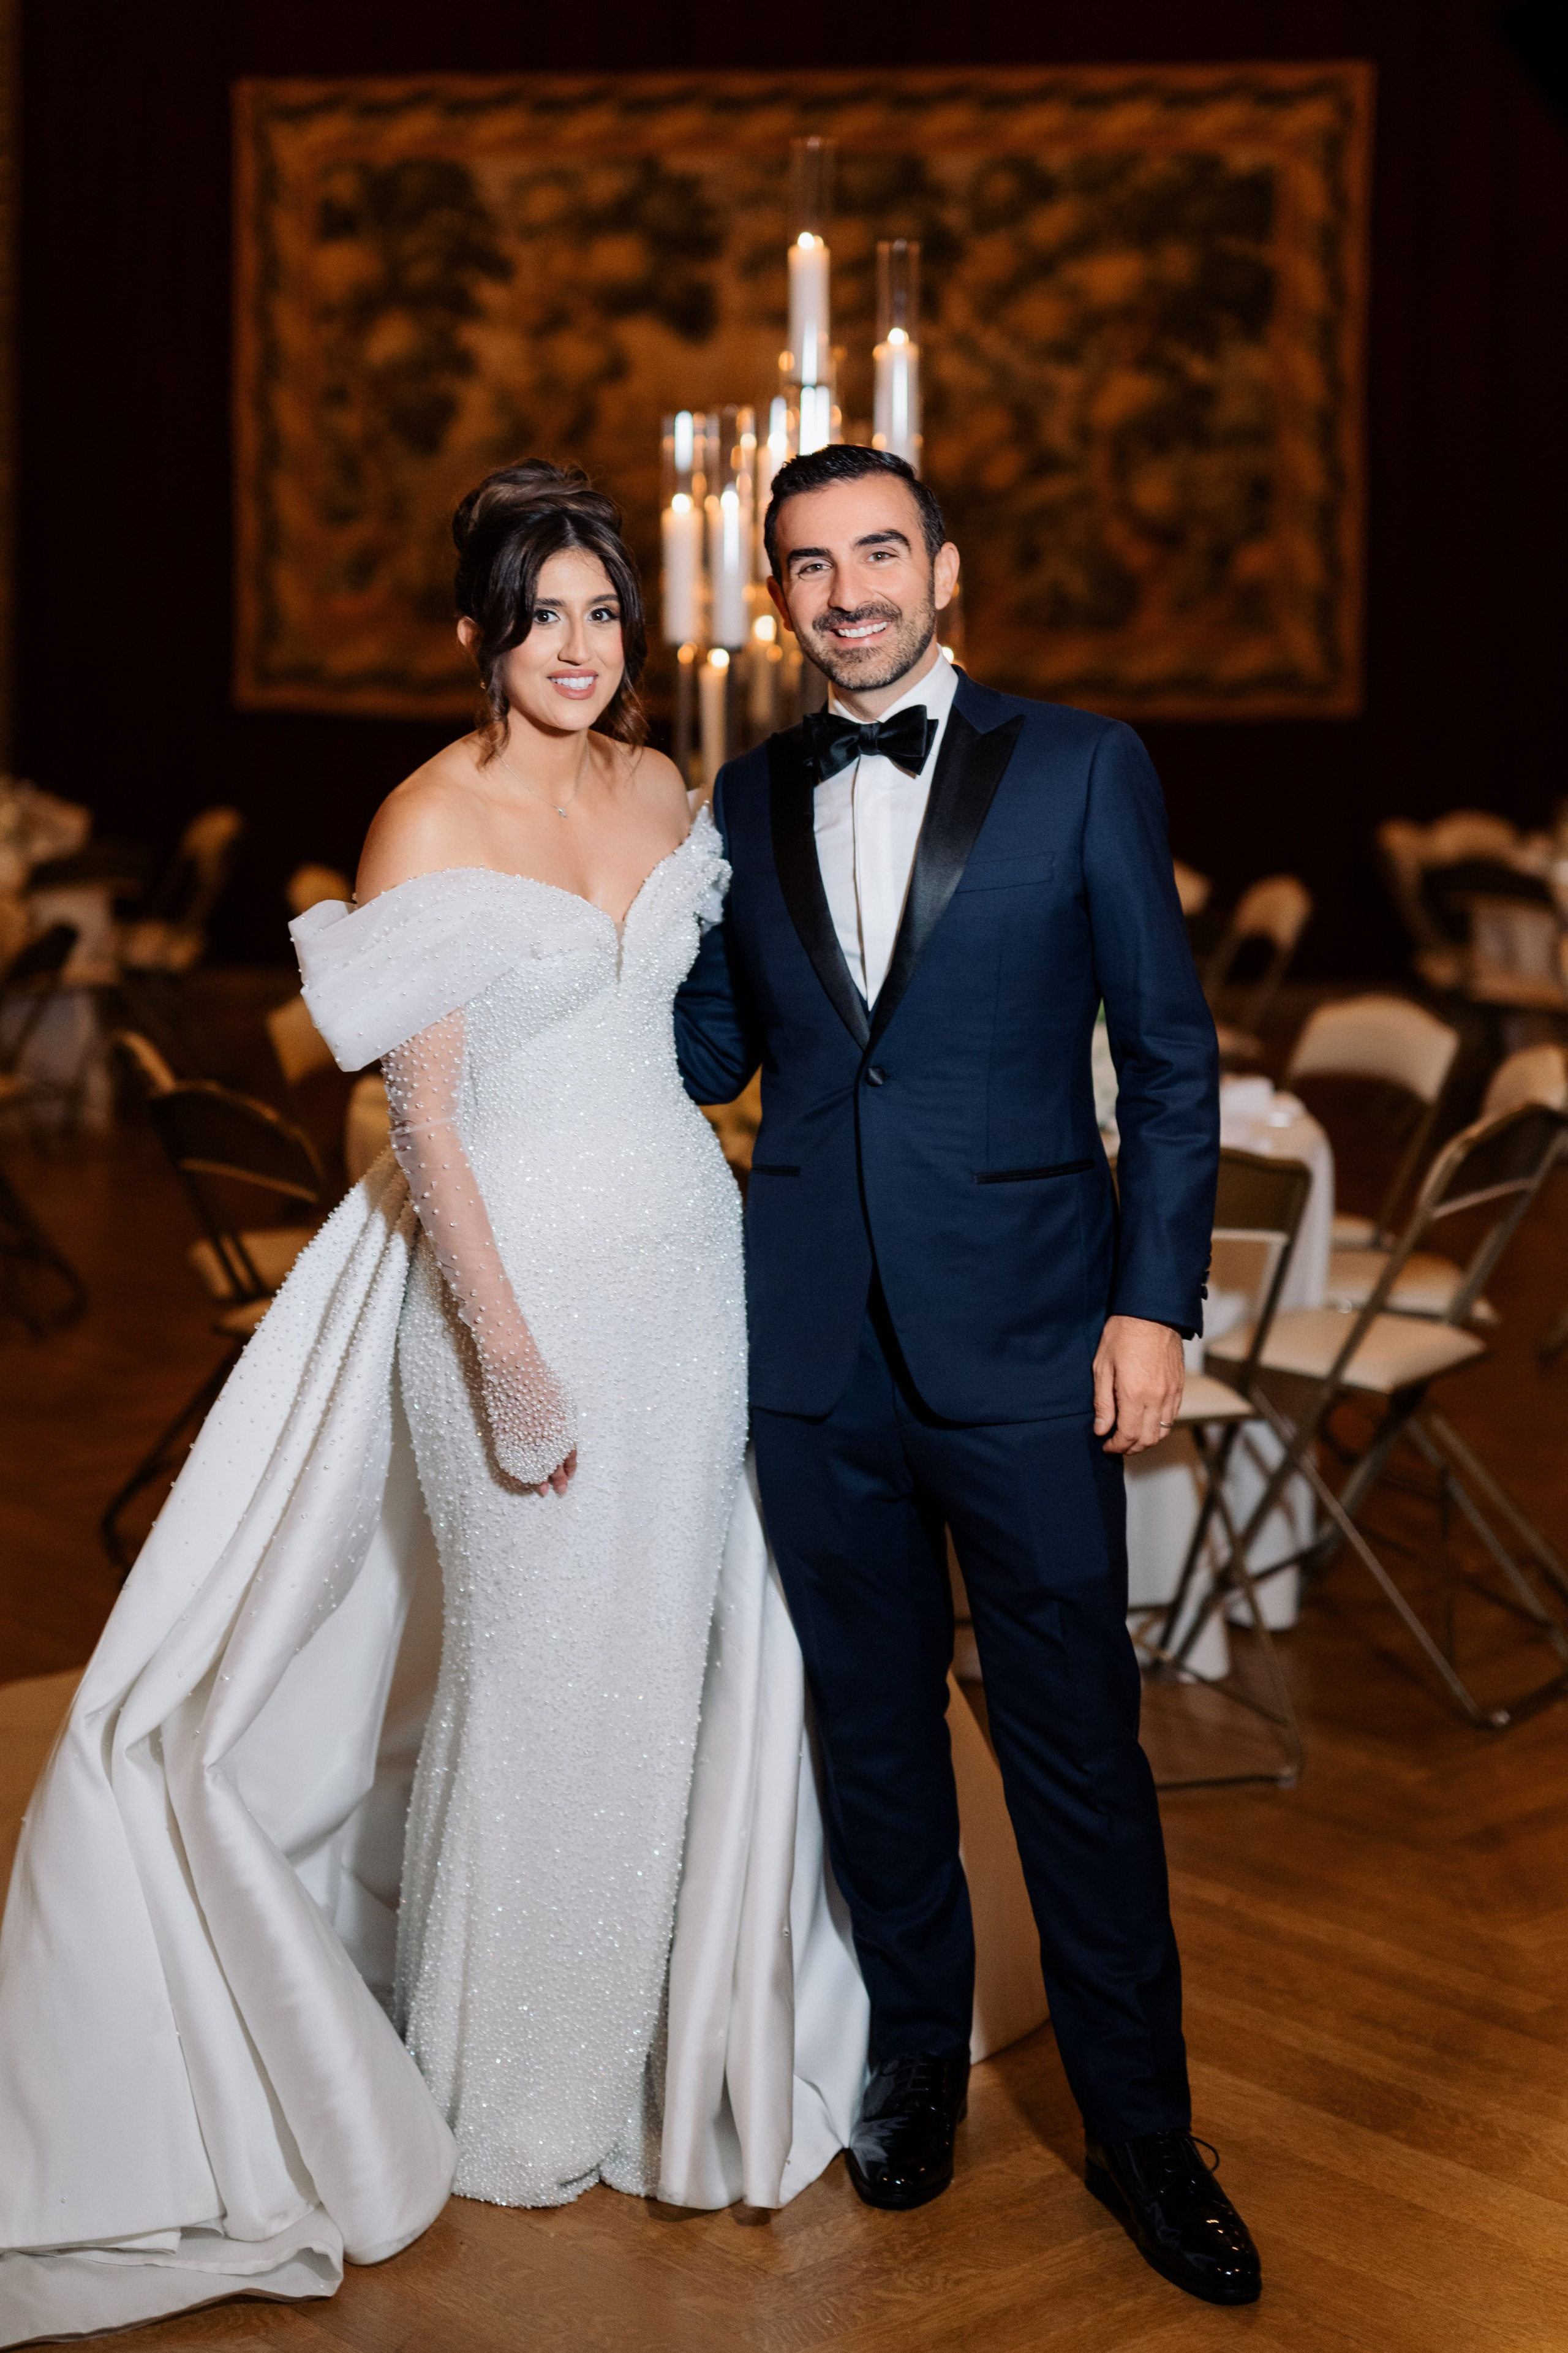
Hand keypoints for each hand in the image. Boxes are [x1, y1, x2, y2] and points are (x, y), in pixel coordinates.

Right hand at [482, 1351, 578, 1492]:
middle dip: (556, 1479)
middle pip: (552, 1465)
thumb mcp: (563, 1401)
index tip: (569, 1476)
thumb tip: (563, 1435)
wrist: (515, 1369)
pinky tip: (520, 1480)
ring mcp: (524, 1438)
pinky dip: (516, 1472)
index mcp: (562, 1428)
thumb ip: (564, 1421)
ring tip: (539, 1489)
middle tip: (558, 1491)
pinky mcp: (505, 1437)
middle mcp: (544, 1438)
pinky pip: (511, 1461)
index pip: (569, 1454)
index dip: (569, 1467)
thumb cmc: (542, 1381)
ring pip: (532, 1467)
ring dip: (536, 1480)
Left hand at [1092, 1315, 1183, 1455]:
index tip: (1106, 1445)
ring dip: (1146, 1439)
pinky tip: (1146, 1420)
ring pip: (1163, 1431)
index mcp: (1135, 1395)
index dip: (1116, 1446)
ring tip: (1130, 1435)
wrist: (1152, 1312)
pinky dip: (1159, 1426)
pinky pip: (1172, 1416)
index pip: (1128, 1436)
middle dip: (1131, 1448)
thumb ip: (1103, 1402)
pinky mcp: (1180, 1386)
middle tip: (1117, 1444)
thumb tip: (1102, 1429)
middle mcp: (1157, 1398)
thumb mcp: (1103, 1367)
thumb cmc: (1122, 1334)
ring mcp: (1172, 1393)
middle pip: (1147, 1439)